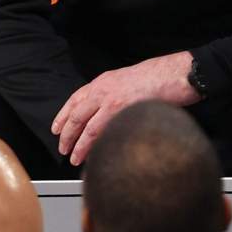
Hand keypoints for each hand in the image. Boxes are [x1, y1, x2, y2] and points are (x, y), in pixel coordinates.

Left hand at [50, 51, 200, 165]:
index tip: (56, 128)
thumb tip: (102, 111)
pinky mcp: (123, 113)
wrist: (174, 74)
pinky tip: (95, 155)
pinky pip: (104, 133)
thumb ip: (111, 93)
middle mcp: (102, 91)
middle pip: (76, 116)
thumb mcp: (125, 79)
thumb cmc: (156, 77)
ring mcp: (112, 102)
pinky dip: (97, 147)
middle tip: (63, 149)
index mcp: (102, 82)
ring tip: (75, 158)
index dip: (62, 116)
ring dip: (79, 146)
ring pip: (87, 128)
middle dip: (67, 135)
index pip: (74, 99)